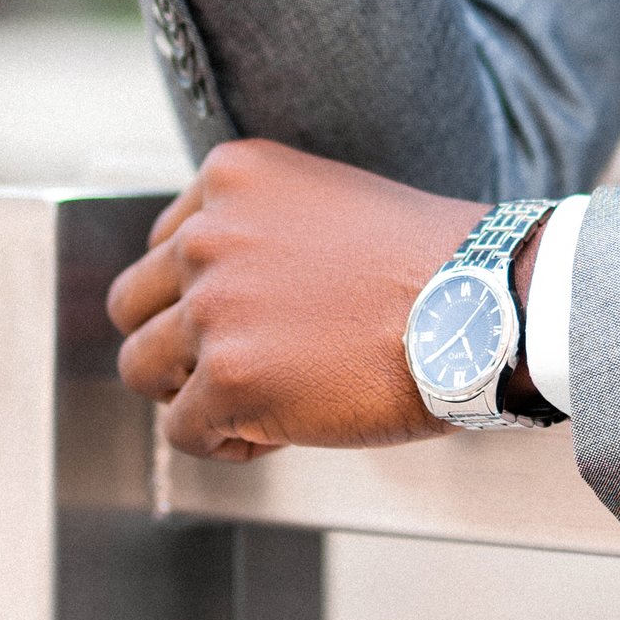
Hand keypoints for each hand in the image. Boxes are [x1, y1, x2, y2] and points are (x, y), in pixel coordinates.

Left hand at [107, 140, 493, 462]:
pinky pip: (182, 431)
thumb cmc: (429, 264)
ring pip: (140, 368)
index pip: (163, 245)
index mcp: (233, 176)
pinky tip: (285, 430)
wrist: (485, 305)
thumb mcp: (326, 203)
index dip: (202, 291)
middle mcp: (208, 233)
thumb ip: (259, 228)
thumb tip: (216, 294)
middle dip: (180, 341)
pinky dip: (227, 443)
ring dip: (192, 391)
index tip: (260, 313)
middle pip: (134, 304)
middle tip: (244, 362)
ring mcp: (213, 306)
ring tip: (261, 398)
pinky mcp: (227, 379)